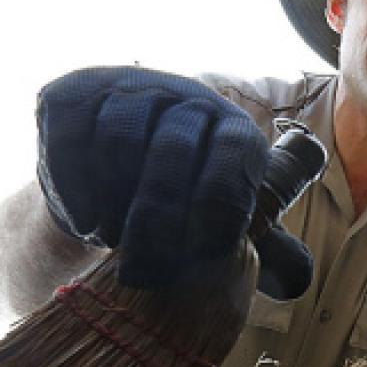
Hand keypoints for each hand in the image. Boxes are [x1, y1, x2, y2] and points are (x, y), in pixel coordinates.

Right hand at [36, 67, 271, 289]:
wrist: (101, 188)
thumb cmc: (176, 213)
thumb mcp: (223, 227)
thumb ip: (264, 250)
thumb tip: (297, 279)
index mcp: (232, 127)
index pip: (236, 154)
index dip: (219, 208)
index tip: (201, 255)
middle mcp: (183, 95)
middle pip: (173, 150)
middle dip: (159, 221)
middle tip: (146, 271)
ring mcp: (126, 87)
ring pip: (118, 140)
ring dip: (115, 203)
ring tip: (116, 240)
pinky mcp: (69, 95)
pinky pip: (68, 139)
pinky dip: (75, 189)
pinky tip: (86, 220)